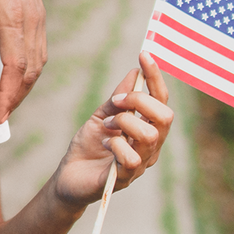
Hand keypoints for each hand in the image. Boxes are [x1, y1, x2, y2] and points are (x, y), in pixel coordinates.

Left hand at [0, 0, 46, 129]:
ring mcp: (37, 16)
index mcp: (11, 16)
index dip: (8, 97)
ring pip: (39, 62)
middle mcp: (31, 18)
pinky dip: (29, 71)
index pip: (15, 68)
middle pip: (31, 71)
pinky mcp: (37, 13)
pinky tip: (14, 80)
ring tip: (3, 106)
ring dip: (23, 88)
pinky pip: (39, 50)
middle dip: (15, 100)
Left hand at [55, 52, 171, 208]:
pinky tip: (103, 143)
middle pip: (165, 117)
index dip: (155, 77)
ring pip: (149, 135)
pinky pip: (130, 158)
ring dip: (123, 123)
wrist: (68, 176)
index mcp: (148, 129)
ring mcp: (141, 163)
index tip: (144, 55)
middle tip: (116, 103)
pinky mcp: (125, 178)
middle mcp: (151, 147)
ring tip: (106, 125)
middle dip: (140, 101)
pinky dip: (114, 145)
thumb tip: (134, 72)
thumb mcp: (101, 115)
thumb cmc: (88, 146)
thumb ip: (118, 98)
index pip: (161, 101)